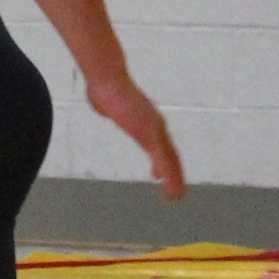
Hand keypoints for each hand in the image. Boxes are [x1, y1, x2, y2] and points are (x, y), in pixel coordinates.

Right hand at [87, 74, 184, 199]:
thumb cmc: (104, 88)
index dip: (162, 158)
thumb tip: (103, 105)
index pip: (159, 143)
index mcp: (145, 118)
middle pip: (169, 153)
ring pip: (170, 161)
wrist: (107, 82)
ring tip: (175, 196)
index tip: (159, 172)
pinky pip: (163, 162)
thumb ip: (109, 108)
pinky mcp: (151, 137)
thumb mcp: (106, 102)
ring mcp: (155, 131)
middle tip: (174, 188)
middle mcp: (155, 125)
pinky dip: (169, 178)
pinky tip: (170, 190)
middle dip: (173, 172)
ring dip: (174, 179)